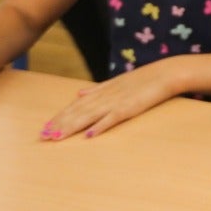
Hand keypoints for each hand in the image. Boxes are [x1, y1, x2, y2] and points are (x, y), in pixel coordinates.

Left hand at [40, 67, 175, 140]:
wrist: (166, 73)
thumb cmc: (144, 78)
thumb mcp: (117, 81)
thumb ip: (97, 88)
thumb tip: (78, 92)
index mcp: (102, 91)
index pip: (76, 105)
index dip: (60, 116)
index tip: (46, 126)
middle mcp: (105, 96)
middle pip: (78, 112)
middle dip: (59, 124)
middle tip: (44, 136)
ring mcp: (116, 102)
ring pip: (89, 116)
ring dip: (72, 127)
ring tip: (57, 137)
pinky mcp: (129, 108)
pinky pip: (111, 119)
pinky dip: (100, 126)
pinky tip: (88, 135)